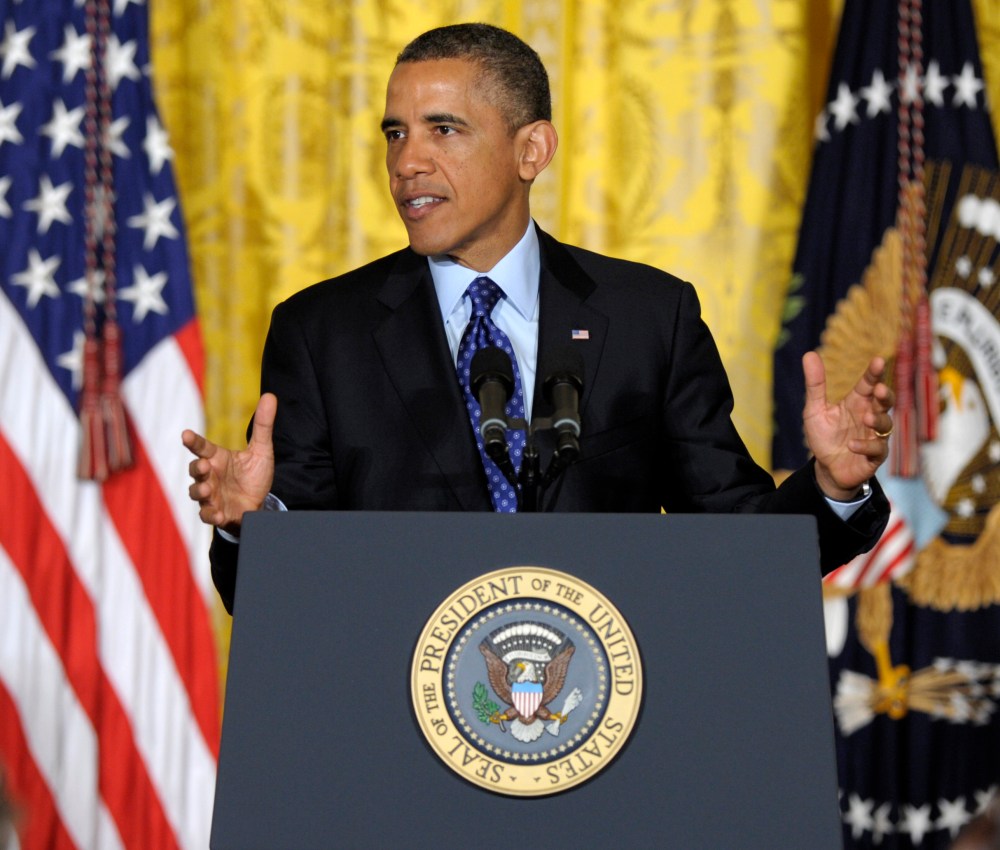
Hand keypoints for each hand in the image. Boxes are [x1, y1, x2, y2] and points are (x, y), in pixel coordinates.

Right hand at [182, 393, 276, 533]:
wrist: (258, 503)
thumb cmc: (253, 475)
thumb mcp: (261, 450)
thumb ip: (263, 425)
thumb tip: (270, 396)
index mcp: (217, 458)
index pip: (201, 447)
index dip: (193, 441)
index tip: (186, 434)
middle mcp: (210, 475)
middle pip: (194, 470)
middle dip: (196, 468)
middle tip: (202, 465)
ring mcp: (211, 495)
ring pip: (196, 492)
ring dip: (200, 491)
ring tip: (208, 490)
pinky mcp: (217, 513)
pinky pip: (207, 515)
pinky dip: (211, 515)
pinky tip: (219, 515)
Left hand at [802, 352, 894, 500]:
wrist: (826, 468)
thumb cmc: (824, 436)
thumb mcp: (814, 410)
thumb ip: (815, 385)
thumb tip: (809, 354)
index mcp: (857, 403)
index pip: (868, 384)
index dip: (874, 373)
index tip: (877, 361)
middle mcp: (869, 416)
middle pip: (885, 402)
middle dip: (885, 395)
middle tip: (879, 389)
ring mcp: (874, 436)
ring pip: (886, 425)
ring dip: (878, 420)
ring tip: (866, 418)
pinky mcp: (874, 456)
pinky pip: (878, 450)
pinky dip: (866, 446)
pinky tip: (853, 445)